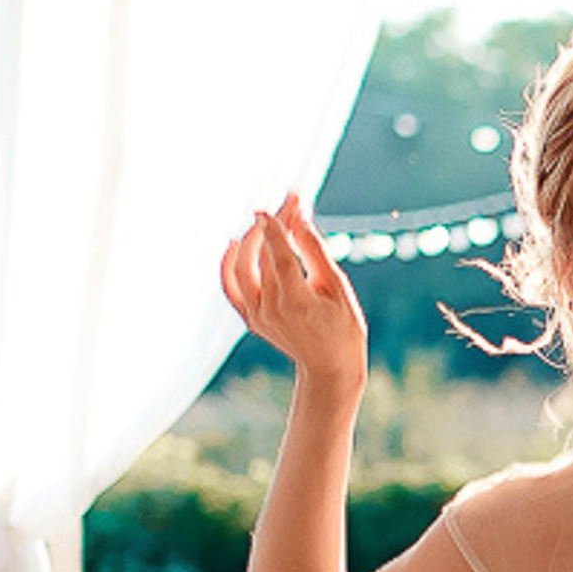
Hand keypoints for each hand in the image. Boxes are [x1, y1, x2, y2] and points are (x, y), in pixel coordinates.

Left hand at [221, 196, 367, 396]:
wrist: (330, 366)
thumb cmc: (343, 325)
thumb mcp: (337, 286)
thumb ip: (315, 251)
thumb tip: (298, 218)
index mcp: (296, 301)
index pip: (278, 255)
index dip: (276, 227)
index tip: (278, 205)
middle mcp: (271, 309)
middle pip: (262, 256)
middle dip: (272, 226)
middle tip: (288, 206)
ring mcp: (257, 316)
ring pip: (241, 268)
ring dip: (251, 240)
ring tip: (267, 223)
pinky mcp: (250, 319)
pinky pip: (231, 287)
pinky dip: (229, 265)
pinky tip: (234, 244)